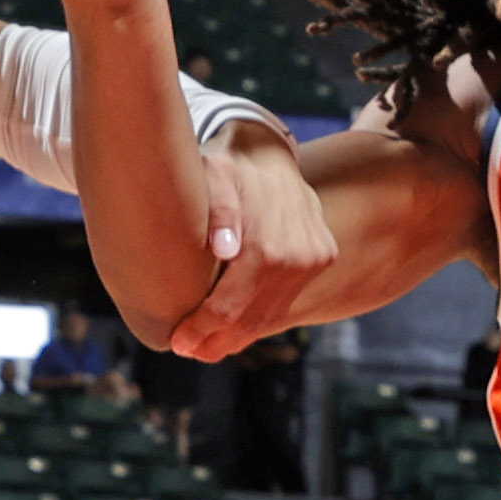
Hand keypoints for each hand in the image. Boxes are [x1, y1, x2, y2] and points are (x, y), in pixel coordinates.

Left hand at [167, 129, 338, 362]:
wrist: (269, 149)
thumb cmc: (230, 165)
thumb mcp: (213, 175)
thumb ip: (218, 209)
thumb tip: (225, 250)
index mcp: (269, 243)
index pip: (232, 304)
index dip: (203, 327)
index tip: (178, 342)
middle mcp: (300, 255)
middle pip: (254, 316)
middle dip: (218, 339)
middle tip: (189, 350)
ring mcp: (315, 258)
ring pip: (273, 313)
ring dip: (239, 333)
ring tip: (208, 346)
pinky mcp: (323, 257)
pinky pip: (288, 299)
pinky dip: (261, 316)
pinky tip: (237, 326)